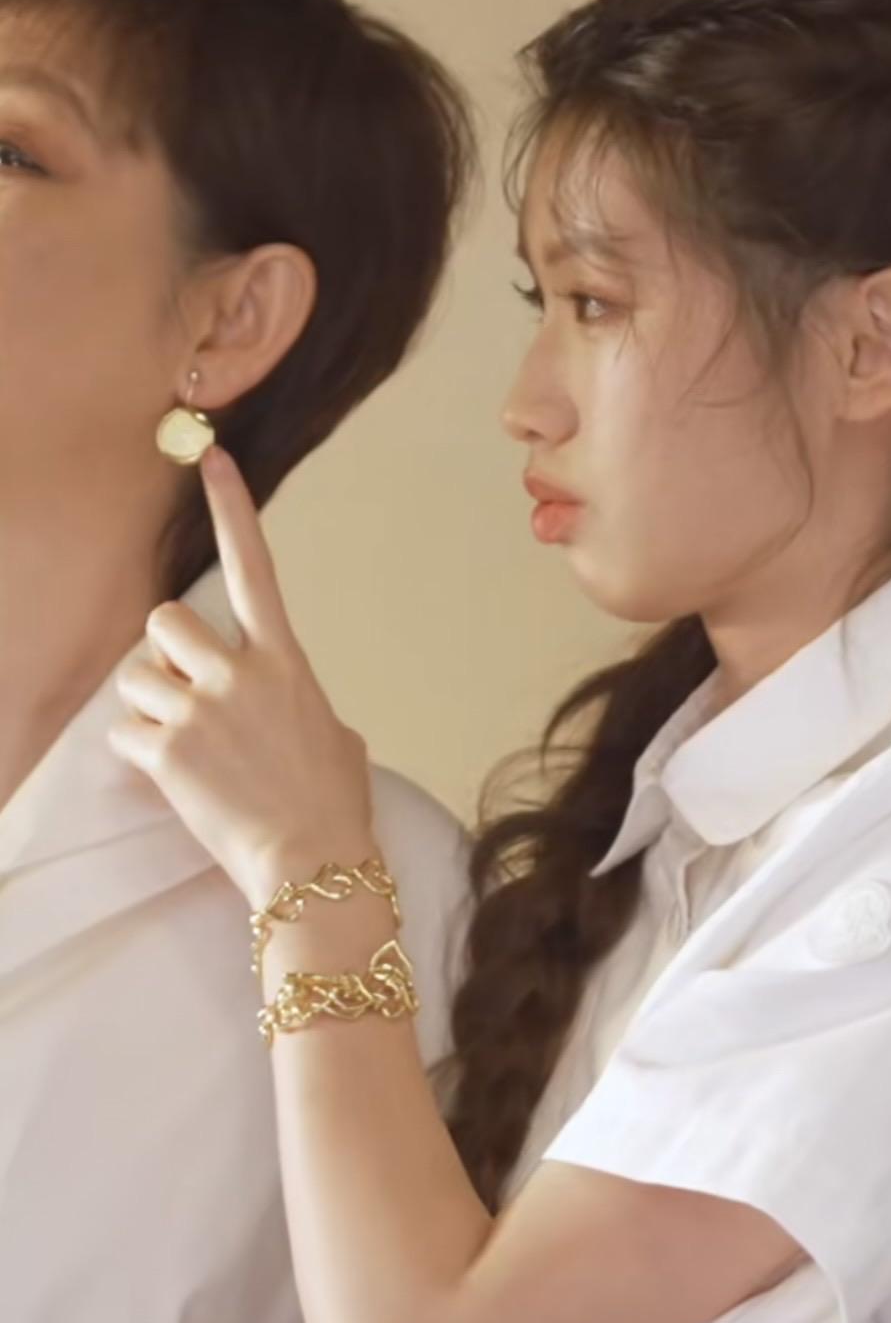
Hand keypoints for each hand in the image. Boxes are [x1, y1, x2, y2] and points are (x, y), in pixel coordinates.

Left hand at [109, 446, 376, 906]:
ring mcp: (201, 710)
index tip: (212, 458)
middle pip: (166, 619)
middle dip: (164, 654)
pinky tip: (175, 780)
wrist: (315, 863)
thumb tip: (289, 710)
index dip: (231, 509)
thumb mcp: (334, 736)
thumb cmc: (334, 806)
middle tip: (184, 696)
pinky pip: (125, 733)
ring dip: (147, 706)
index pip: (254, 567)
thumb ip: (299, 702)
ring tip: (183, 746)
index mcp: (284, 660)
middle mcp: (239, 673)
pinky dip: (139, 756)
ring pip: (134, 675)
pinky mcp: (168, 751)